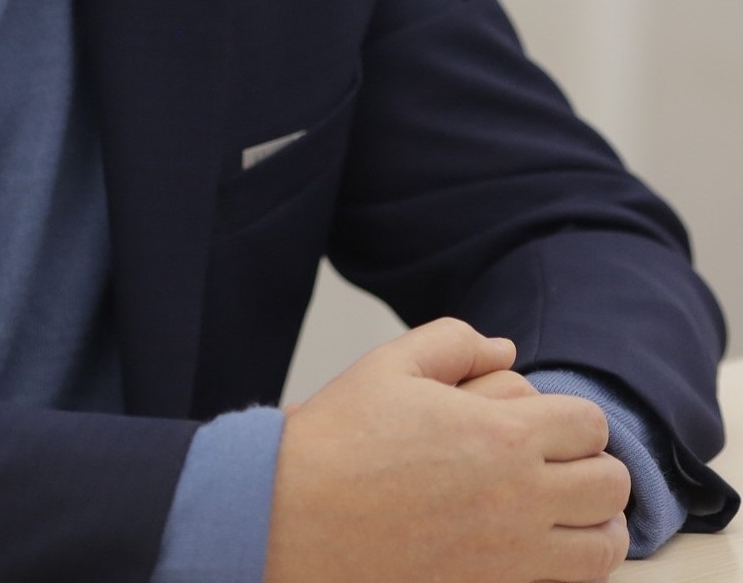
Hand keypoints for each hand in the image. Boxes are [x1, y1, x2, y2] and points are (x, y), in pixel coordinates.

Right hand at [264, 317, 629, 582]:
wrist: (293, 517)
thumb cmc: (340, 439)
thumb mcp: (392, 363)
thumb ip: (456, 341)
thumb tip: (506, 349)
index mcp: (501, 435)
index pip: (590, 424)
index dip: (574, 418)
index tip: (548, 421)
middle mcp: (519, 499)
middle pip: (610, 484)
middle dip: (593, 466)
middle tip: (560, 462)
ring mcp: (511, 557)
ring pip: (604, 546)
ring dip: (595, 522)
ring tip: (564, 509)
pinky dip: (571, 564)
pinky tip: (539, 546)